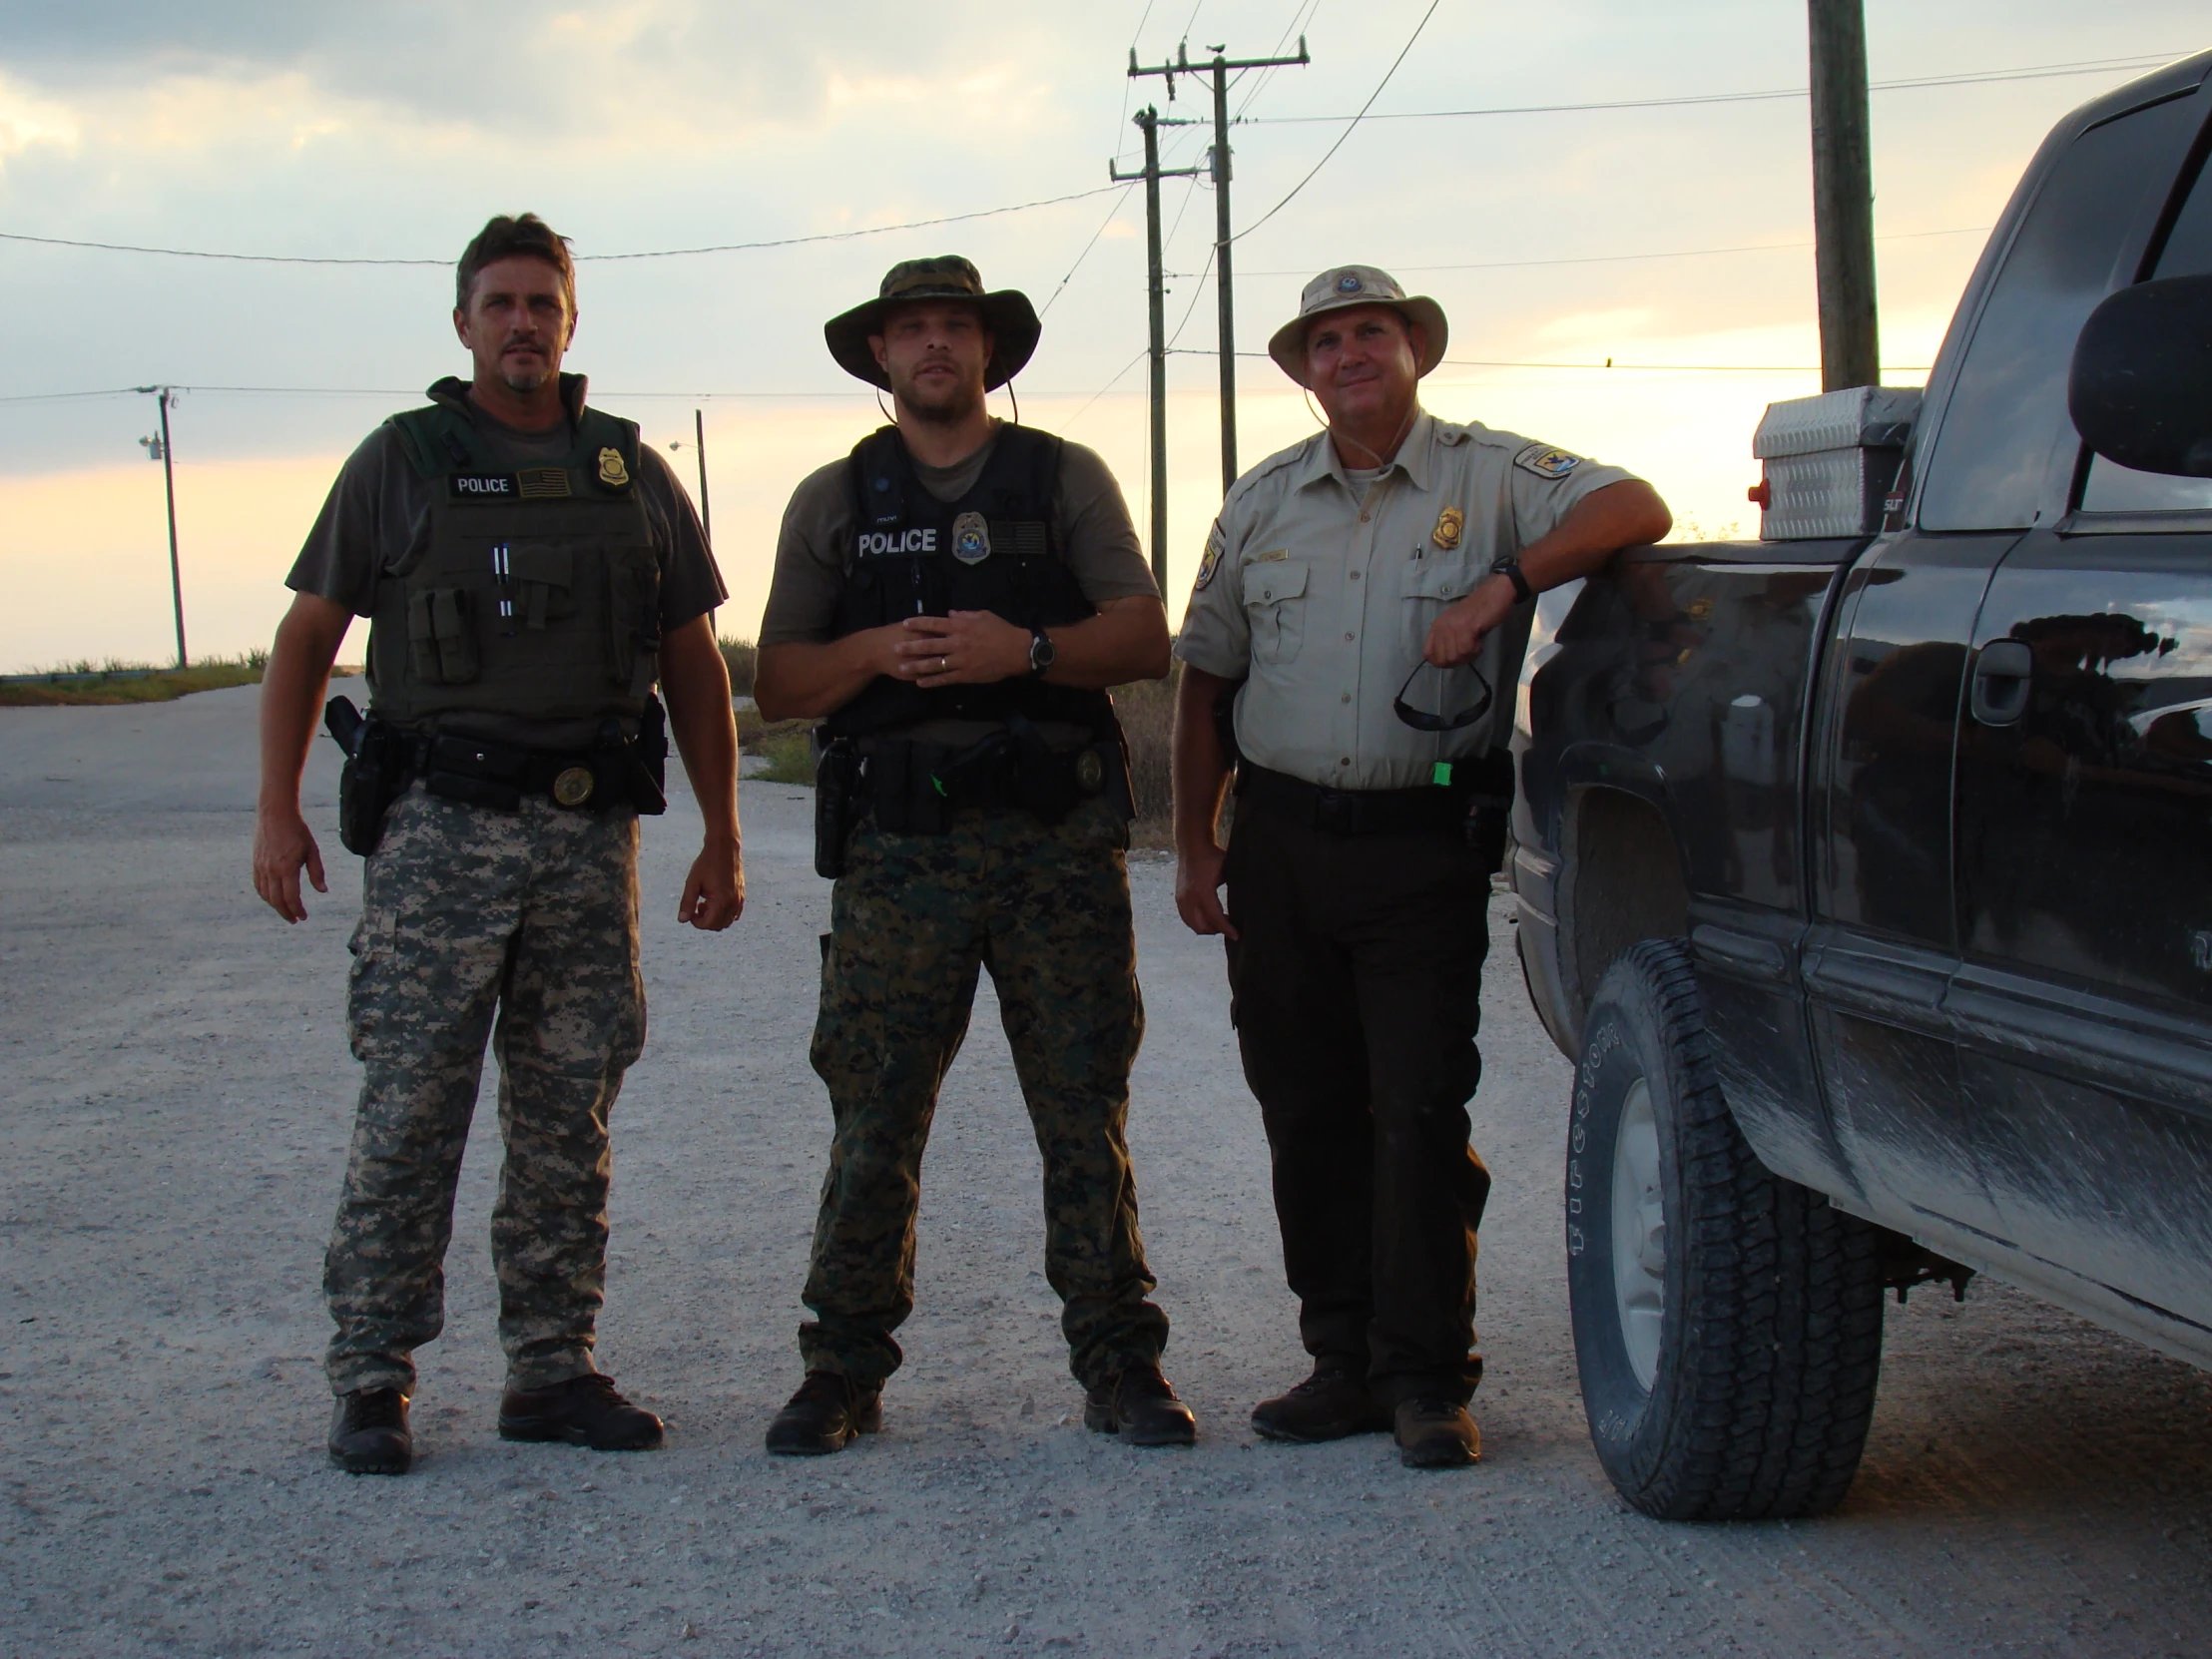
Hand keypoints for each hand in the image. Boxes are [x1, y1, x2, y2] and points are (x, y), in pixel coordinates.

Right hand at [253, 807, 325, 923]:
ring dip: (275, 906)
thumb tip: (323, 891)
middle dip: (286, 912)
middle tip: (295, 920)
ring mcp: (261, 867)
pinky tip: (273, 899)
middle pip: (276, 900)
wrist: (275, 814)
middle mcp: (271, 870)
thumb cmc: (298, 831)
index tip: (303, 917)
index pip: (291, 897)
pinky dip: (265, 895)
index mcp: (287, 868)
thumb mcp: (312, 851)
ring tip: (286, 911)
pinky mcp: (255, 863)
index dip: (297, 910)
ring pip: (266, 894)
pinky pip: (258, 885)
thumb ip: (317, 872)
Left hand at [678, 839, 743, 929]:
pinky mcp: (742, 895)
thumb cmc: (707, 863)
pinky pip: (735, 913)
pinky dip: (724, 913)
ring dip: (715, 918)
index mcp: (721, 900)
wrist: (724, 847)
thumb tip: (682, 920)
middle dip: (705, 921)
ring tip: (706, 902)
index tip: (690, 911)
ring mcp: (739, 899)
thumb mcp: (693, 882)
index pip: (709, 924)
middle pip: (719, 926)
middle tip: (697, 906)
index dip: (696, 922)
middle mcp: (733, 903)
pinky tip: (715, 901)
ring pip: (728, 921)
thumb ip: (687, 902)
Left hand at [894, 611, 1031, 686]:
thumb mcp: (984, 616)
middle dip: (910, 647)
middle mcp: (957, 643)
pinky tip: (920, 683)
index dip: (918, 623)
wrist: (1017, 651)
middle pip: (929, 644)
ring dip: (916, 666)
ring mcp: (960, 660)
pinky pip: (945, 679)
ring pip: (934, 664)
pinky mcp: (966, 675)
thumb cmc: (1002, 630)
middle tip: (895, 648)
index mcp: (961, 626)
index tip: (905, 624)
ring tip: (902, 668)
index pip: (934, 623)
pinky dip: (932, 681)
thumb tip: (949, 613)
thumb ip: (964, 615)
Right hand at [1175, 841, 1237, 938]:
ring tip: (1221, 922)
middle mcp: (1189, 898)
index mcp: (1202, 892)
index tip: (1237, 936)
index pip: (1215, 918)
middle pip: (1202, 927)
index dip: (1227, 929)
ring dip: (1207, 927)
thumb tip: (1250, 905)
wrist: (1193, 846)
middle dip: (1217, 930)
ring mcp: (1181, 899)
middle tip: (1230, 927)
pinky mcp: (1178, 898)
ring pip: (1193, 925)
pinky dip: (1198, 922)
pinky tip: (1210, 917)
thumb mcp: (1228, 871)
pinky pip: (1187, 918)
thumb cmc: (1213, 857)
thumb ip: (1236, 888)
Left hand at [1424, 575, 1518, 667]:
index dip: (1441, 661)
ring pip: (1454, 656)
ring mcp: (1452, 627)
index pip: (1428, 653)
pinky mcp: (1465, 627)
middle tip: (1469, 651)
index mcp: (1437, 625)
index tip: (1455, 659)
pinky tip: (1480, 643)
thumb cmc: (1479, 610)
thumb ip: (1450, 640)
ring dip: (1468, 656)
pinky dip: (1475, 650)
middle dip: (1457, 661)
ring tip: (1476, 645)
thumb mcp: (1458, 626)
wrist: (1494, 593)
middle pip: (1442, 659)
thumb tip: (1448, 660)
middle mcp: (1442, 626)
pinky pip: (1466, 650)